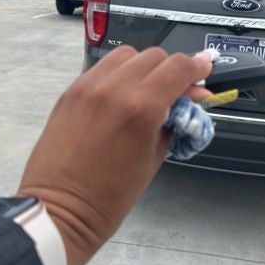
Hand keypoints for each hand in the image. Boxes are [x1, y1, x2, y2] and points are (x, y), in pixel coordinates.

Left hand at [18, 46, 212, 264]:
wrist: (59, 209)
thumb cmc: (111, 196)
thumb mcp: (154, 157)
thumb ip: (173, 120)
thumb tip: (189, 99)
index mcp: (141, 108)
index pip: (178, 67)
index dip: (197, 66)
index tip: (204, 69)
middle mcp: (114, 88)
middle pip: (155, 56)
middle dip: (172, 69)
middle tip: (178, 90)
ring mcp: (88, 86)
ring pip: (127, 55)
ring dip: (144, 66)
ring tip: (148, 90)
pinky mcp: (70, 91)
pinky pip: (103, 68)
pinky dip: (119, 74)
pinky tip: (122, 95)